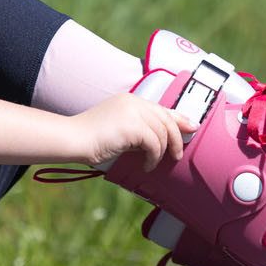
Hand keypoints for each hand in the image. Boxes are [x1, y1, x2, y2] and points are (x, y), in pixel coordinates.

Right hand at [72, 94, 197, 171]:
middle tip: (177, 154)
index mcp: (129, 99)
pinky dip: (153, 157)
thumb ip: (137, 130)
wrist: (73, 139)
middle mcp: (133, 102)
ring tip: (152, 163)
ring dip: (160, 152)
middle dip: (176, 137)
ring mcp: (133, 112)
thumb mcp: (118, 129)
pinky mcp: (132, 126)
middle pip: (166, 119)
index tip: (191, 127)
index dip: (178, 118)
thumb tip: (159, 142)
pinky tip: (146, 165)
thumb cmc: (91, 139)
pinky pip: (154, 144)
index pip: (160, 108)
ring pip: (162, 133)